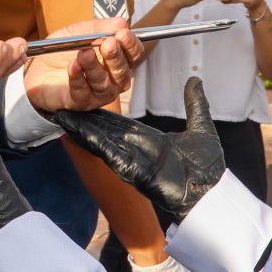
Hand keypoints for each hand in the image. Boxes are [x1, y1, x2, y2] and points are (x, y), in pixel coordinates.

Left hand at [22, 18, 142, 112]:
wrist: (38, 67)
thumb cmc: (63, 50)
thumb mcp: (80, 31)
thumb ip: (100, 27)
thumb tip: (120, 22)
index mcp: (117, 60)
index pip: (134, 55)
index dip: (131, 45)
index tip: (123, 34)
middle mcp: (113, 79)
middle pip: (122, 72)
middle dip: (115, 56)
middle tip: (108, 43)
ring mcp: (97, 94)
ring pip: (103, 84)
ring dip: (94, 66)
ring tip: (84, 52)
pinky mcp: (79, 102)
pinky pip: (82, 92)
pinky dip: (78, 78)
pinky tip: (73, 66)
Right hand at [52, 77, 223, 229]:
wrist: (210, 191)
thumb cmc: (207, 168)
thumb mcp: (201, 127)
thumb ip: (195, 104)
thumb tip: (195, 80)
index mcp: (148, 140)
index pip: (118, 123)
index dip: (101, 113)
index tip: (86, 101)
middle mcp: (135, 148)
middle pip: (103, 129)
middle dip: (84, 117)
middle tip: (63, 101)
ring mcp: (129, 158)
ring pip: (99, 138)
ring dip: (80, 126)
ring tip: (62, 111)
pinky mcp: (128, 168)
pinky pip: (105, 151)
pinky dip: (89, 139)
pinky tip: (74, 128)